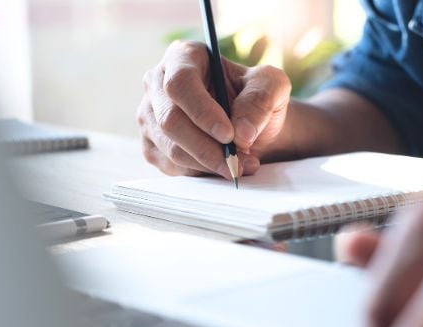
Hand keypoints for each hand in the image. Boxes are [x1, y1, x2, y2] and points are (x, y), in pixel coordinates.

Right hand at [137, 40, 291, 177]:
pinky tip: (223, 168)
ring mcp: (150, 116)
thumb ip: (261, 100)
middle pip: (170, 120)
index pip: (180, 83)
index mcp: (183, 57)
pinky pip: (171, 166)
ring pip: (171, 148)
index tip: (229, 135)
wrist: (249, 126)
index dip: (202, 111)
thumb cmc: (257, 99)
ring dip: (209, 163)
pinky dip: (201, 173)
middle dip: (207, 147)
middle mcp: (157, 83)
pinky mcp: (152, 145)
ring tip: (241, 165)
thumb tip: (242, 132)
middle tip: (237, 160)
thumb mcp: (272, 87)